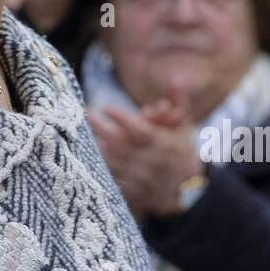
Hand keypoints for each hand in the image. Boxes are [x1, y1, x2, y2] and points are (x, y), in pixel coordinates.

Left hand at [88, 86, 203, 217]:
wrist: (187, 191)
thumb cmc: (181, 152)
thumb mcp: (183, 127)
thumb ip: (179, 103)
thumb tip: (176, 79)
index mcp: (163, 145)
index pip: (141, 131)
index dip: (123, 119)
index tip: (106, 107)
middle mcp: (150, 162)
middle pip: (121, 144)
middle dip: (101, 128)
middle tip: (86, 113)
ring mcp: (140, 178)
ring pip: (113, 161)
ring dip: (96, 146)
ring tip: (82, 132)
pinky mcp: (132, 191)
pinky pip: (112, 178)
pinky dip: (100, 167)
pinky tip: (87, 154)